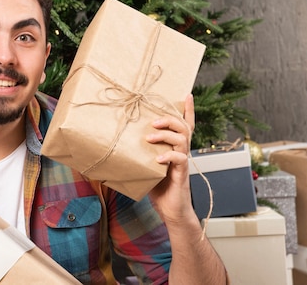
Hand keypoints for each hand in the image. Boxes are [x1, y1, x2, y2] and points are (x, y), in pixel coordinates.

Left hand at [146, 94, 195, 222]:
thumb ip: (141, 154)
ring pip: (183, 139)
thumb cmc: (159, 188)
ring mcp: (182, 162)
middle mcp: (181, 152)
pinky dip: (168, 156)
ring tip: (150, 137)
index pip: (185, 125)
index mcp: (175, 148)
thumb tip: (119, 145)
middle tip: (154, 121)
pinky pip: (180, 159)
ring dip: (166, 135)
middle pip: (183, 127)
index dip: (188, 110)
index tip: (187, 95)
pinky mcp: (181, 174)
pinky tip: (157, 159)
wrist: (171, 210)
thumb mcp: (147, 166)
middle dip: (169, 119)